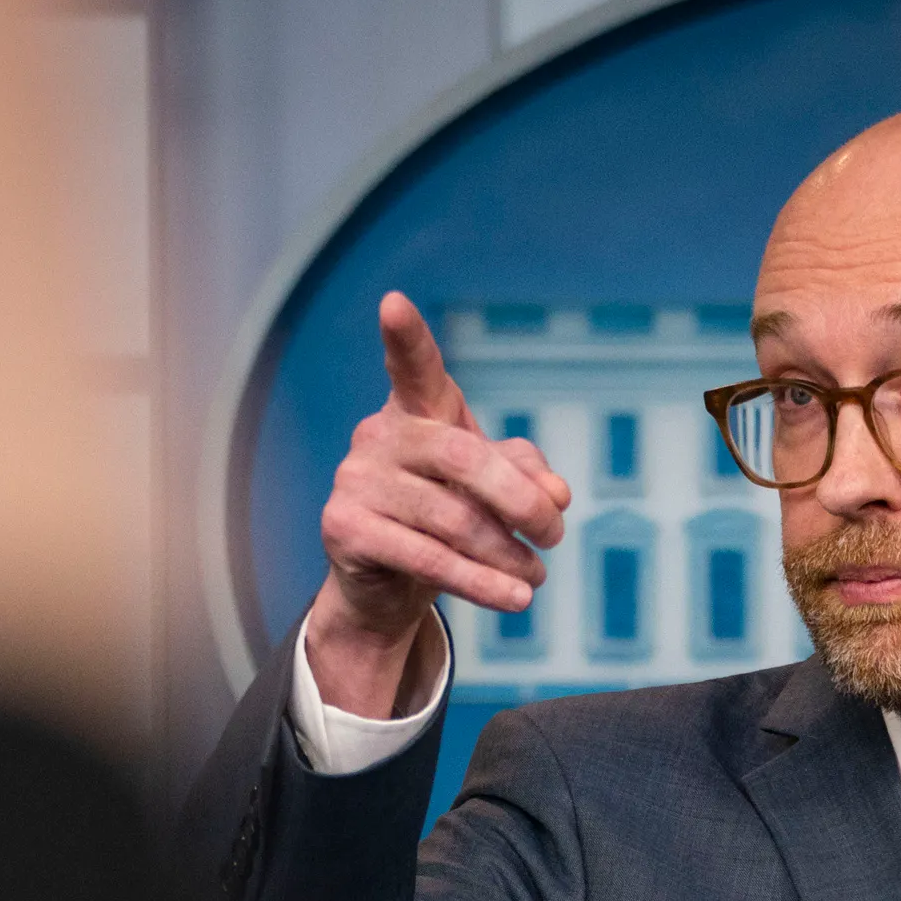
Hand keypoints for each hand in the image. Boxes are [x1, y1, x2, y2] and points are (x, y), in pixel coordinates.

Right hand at [305, 291, 570, 717]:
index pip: (412, 368)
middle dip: (521, 500)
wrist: (388, 588)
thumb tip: (555, 493)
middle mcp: (378, 436)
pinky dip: (481, 583)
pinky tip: (515, 598)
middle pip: (463, 457)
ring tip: (536, 577)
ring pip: (452, 518)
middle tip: (554, 535)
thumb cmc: (446, 522)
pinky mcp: (344, 529)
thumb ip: (528, 479)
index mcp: (416, 412)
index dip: (405, 338)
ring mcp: (354, 481)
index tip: (393, 303)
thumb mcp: (494, 495)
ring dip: (506, 554)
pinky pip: (427, 558)